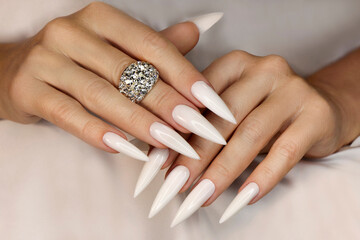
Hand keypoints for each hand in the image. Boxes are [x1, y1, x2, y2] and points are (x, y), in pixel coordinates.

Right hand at [0, 3, 229, 160]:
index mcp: (99, 18)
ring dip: (139, 121)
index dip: (183, 73)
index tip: (209, 100)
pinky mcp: (28, 90)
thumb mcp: (113, 46)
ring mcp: (46, 60)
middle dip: (167, 102)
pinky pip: (68, 115)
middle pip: (129, 71)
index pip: (150, 45)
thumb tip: (194, 32)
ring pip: (101, 94)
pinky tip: (125, 148)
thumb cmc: (76, 59)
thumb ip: (152, 45)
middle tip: (196, 127)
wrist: (17, 68)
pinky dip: (99, 132)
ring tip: (170, 142)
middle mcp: (71, 33)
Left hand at [147, 50, 359, 224]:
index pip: (199, 99)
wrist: (319, 107)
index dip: (177, 132)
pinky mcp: (316, 115)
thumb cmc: (263, 110)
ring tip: (202, 196)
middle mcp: (264, 70)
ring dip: (223, 170)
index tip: (160, 164)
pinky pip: (286, 151)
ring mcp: (293, 90)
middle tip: (176, 185)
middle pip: (223, 118)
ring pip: (251, 134)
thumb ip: (202, 123)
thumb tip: (162, 157)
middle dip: (196, 155)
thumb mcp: (232, 109)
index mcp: (236, 64)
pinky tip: (245, 197)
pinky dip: (263, 176)